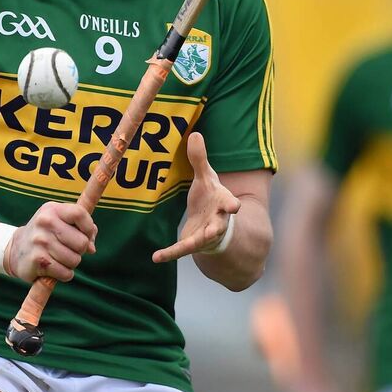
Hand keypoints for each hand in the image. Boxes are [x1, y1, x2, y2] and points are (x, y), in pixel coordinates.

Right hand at [5, 201, 96, 281]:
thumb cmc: (45, 235)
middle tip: (68, 248)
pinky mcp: (38, 260)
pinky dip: (64, 274)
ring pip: (75, 260)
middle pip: (81, 242)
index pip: (80, 214)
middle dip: (80, 250)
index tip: (86, 235)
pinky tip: (54, 268)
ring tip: (58, 257)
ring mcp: (40, 241)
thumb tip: (91, 248)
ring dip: (71, 263)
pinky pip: (65, 273)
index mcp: (52, 210)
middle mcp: (45, 222)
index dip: (88, 228)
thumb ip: (82, 229)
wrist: (15, 250)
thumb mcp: (60, 222)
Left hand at [153, 132, 240, 262]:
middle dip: (217, 227)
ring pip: (202, 240)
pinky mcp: (193, 243)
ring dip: (194, 243)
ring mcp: (205, 235)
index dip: (231, 205)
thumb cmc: (210, 197)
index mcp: (222, 203)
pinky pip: (181, 250)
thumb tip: (195, 133)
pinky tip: (156, 258)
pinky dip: (169, 254)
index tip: (235, 206)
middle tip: (215, 230)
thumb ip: (199, 160)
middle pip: (219, 225)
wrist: (212, 221)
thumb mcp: (206, 178)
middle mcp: (217, 221)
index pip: (228, 203)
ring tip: (185, 246)